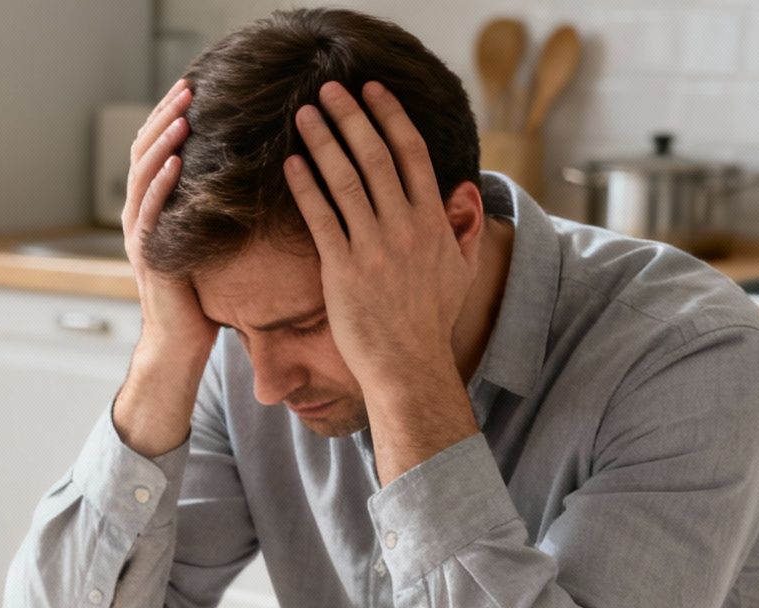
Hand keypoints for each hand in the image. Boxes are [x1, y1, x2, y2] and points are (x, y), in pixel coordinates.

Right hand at [112, 79, 220, 457]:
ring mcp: (139, 235)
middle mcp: (140, 217)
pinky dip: (160, 182)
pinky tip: (175, 158)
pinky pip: (149, 210)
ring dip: (161, 140)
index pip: (159, 150)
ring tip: (181, 112)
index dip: (172, 117)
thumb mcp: (212, 247)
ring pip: (142, 174)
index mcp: (155, 210)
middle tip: (187, 85)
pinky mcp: (146, 255)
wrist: (179, 350)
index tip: (196, 88)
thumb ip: (217, 214)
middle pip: (144, 151)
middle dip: (165, 116)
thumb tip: (255, 179)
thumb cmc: (202, 303)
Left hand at [284, 81, 479, 480]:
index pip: (411, 153)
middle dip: (351, 116)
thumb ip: (465, 228)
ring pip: (345, 180)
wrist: (409, 366)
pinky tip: (291, 164)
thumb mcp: (461, 271)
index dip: (389, 116)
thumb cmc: (431, 322)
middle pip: (375, 156)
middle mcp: (405, 227)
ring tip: (304, 116)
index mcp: (433, 221)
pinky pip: (321, 217)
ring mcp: (373, 247)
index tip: (372, 90)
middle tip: (329, 89)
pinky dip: (305, 187)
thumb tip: (467, 191)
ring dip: (323, 142)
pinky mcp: (343, 269)